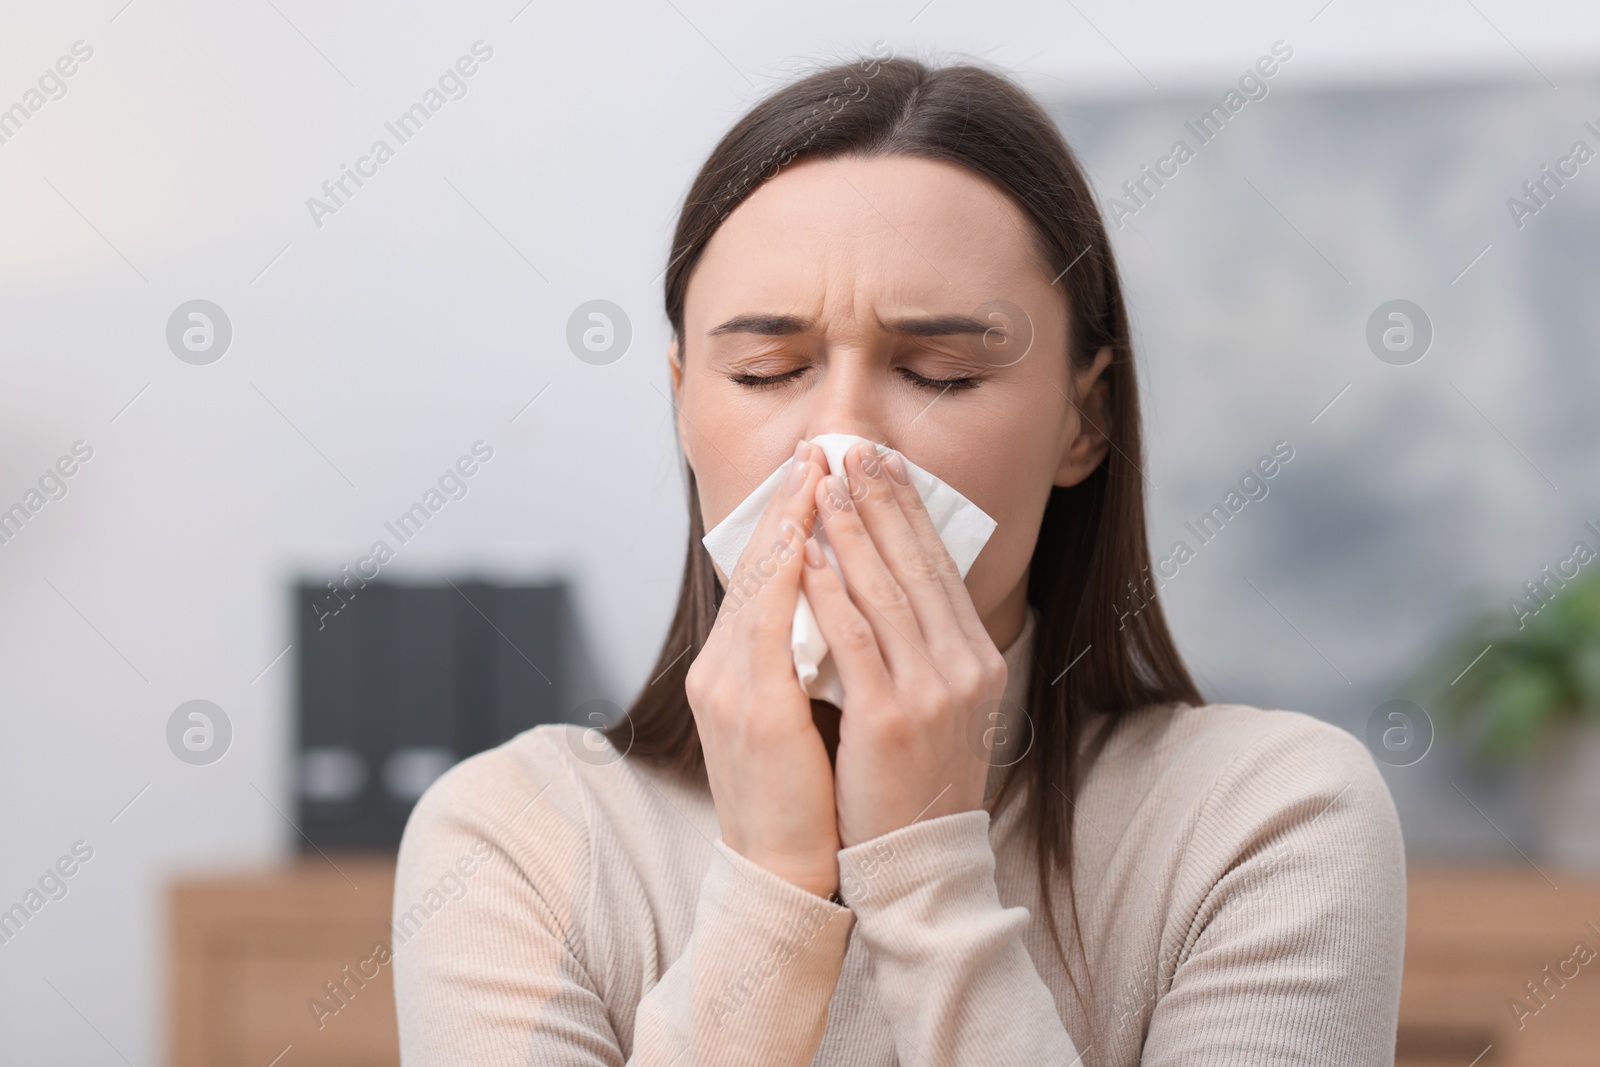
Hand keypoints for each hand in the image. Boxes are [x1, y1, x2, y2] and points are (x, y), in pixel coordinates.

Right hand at [684, 440, 841, 897]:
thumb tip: (839, 611)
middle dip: (788, 504)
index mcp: (733, 669)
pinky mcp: (755, 709)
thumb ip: (805, 661)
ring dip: (791, 522)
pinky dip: (791, 576)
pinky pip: (771, 623)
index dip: (786, 522)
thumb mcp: (797, 716)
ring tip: (819, 472)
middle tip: (819, 449)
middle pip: (753, 566)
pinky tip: (814, 540)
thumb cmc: (804, 797)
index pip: (760, 577)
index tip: (816, 475)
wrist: (784, 872)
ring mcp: (731, 686)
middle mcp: (721, 668)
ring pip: (759, 584)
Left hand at [799, 441, 1007, 846]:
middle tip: (852, 448)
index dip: (909, 510)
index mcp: (978, 660)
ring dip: (851, 529)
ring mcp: (932, 691)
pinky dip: (829, 590)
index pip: (940, 567)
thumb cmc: (912, 783)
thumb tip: (887, 585)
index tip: (882, 463)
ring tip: (823, 483)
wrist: (916, 861)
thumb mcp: (940, 707)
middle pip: (917, 564)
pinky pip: (853, 638)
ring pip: (885, 590)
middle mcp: (964, 666)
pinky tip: (808, 555)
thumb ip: (922, 649)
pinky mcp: (891, 717)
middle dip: (882, 500)